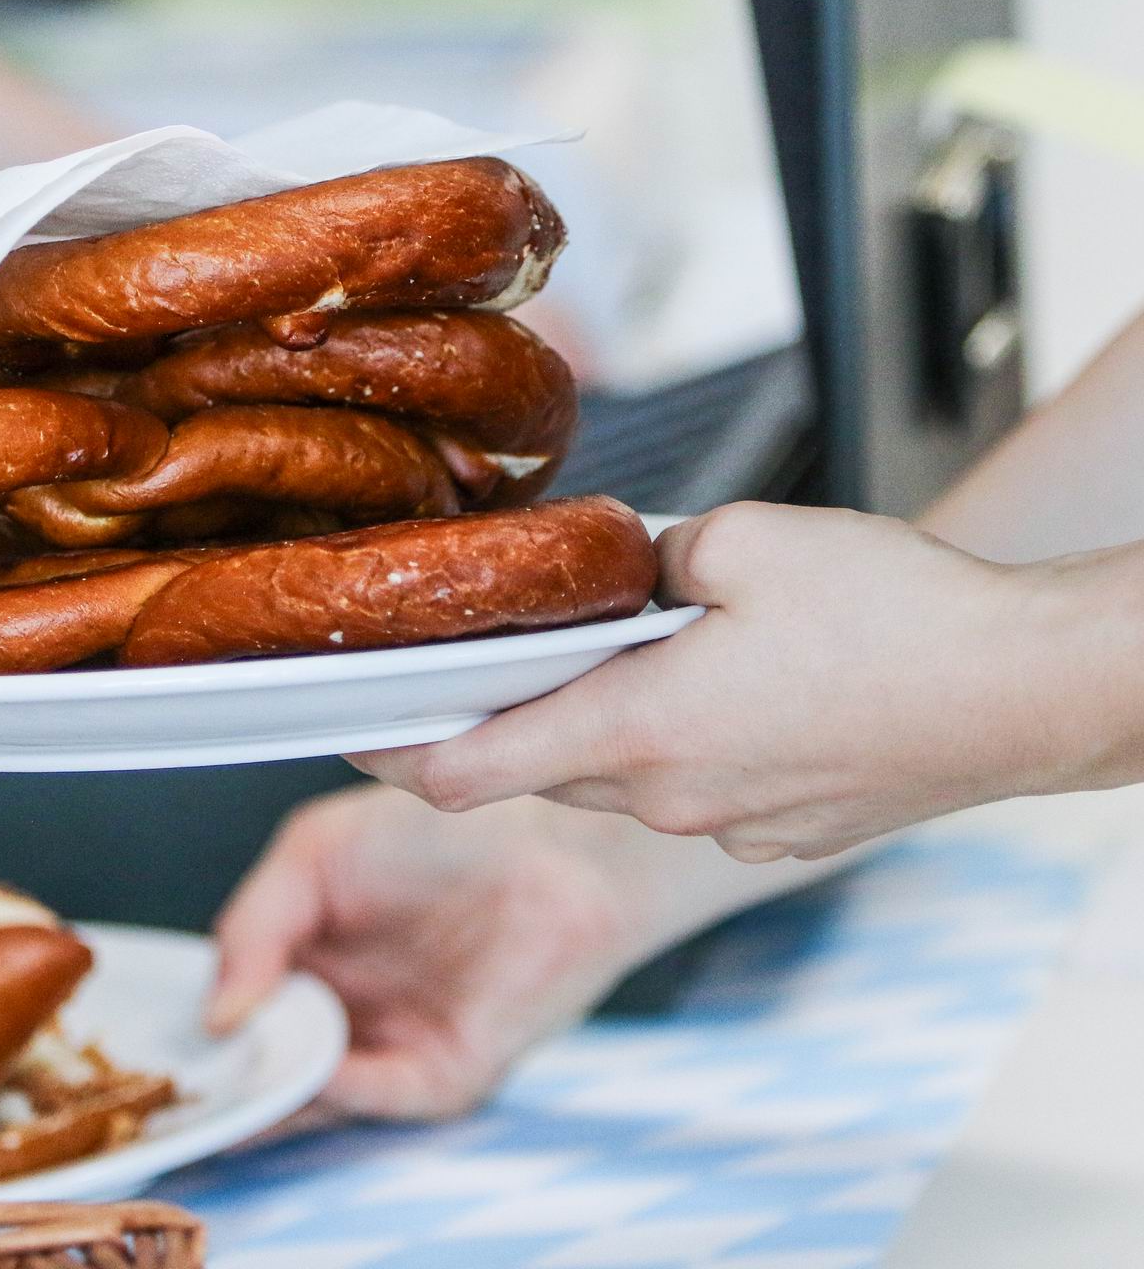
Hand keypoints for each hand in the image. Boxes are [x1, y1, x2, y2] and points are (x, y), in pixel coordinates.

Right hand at [205, 785, 654, 1119]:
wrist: (555, 847)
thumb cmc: (445, 833)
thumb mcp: (316, 853)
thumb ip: (253, 924)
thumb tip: (215, 1011)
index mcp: (301, 957)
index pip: (229, 1006)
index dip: (194, 1025)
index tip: (155, 1040)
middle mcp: (339, 1010)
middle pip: (260, 1062)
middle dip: (219, 1076)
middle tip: (175, 1078)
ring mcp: (387, 1048)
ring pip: (308, 1093)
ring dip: (269, 1092)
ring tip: (228, 1082)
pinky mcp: (440, 1074)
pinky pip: (376, 1093)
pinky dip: (337, 1089)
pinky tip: (309, 1067)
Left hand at [350, 503, 1140, 861]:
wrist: (1029, 693)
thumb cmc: (902, 619)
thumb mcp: (750, 541)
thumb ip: (650, 556)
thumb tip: (621, 572)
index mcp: (637, 729)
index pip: (465, 769)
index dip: (390, 753)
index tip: (345, 732)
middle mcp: (666, 798)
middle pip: (537, 769)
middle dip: (505, 720)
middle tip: (495, 655)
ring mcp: (724, 827)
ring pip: (615, 781)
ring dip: (598, 729)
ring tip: (635, 656)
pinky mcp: (776, 835)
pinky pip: (689, 796)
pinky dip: (676, 750)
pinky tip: (726, 693)